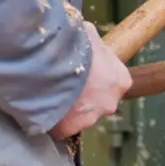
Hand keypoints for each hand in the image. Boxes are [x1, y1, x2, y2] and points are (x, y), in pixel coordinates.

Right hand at [50, 22, 131, 138]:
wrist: (55, 64)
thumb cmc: (77, 47)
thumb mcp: (89, 36)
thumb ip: (93, 43)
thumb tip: (86, 39)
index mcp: (121, 80)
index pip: (113, 82)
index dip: (97, 77)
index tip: (83, 72)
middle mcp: (111, 102)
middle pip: (98, 102)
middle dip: (83, 95)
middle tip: (65, 82)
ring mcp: (91, 118)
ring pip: (79, 116)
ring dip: (67, 106)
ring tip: (51, 91)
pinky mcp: (69, 129)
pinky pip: (60, 127)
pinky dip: (51, 119)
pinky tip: (43, 104)